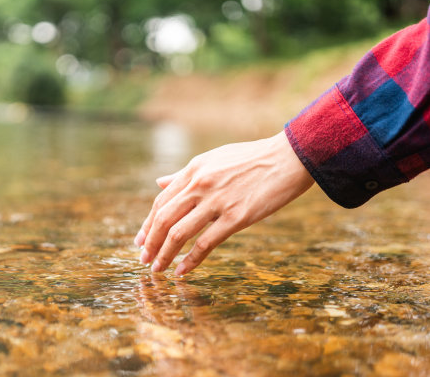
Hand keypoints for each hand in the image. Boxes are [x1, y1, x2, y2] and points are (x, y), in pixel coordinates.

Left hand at [134, 131, 313, 275]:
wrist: (289, 158)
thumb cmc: (252, 159)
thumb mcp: (213, 160)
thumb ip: (184, 174)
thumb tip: (159, 182)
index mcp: (193, 170)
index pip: (161, 202)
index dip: (148, 224)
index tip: (141, 241)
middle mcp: (200, 184)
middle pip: (164, 219)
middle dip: (150, 243)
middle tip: (144, 259)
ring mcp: (217, 201)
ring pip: (179, 233)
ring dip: (164, 255)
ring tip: (157, 269)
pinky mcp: (236, 217)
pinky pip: (204, 243)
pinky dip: (190, 260)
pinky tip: (182, 271)